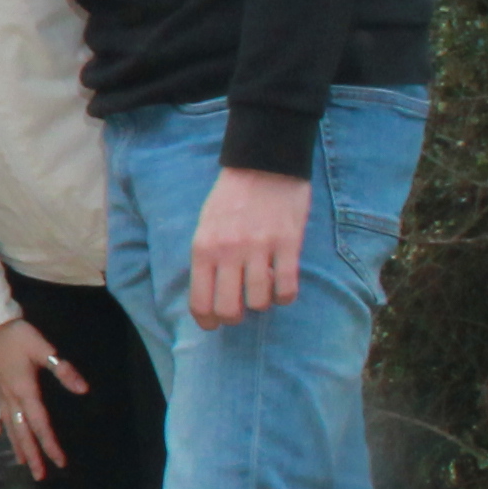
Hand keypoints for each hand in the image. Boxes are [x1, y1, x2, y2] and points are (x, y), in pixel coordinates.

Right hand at [0, 315, 86, 479]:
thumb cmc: (17, 336)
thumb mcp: (43, 348)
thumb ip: (62, 369)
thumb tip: (83, 389)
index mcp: (25, 391)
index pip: (40, 425)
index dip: (50, 444)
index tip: (60, 462)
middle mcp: (11, 399)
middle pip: (23, 433)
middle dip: (32, 455)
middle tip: (40, 477)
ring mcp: (1, 395)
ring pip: (10, 428)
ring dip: (18, 447)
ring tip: (23, 465)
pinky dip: (0, 429)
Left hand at [188, 166, 310, 329]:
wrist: (263, 163)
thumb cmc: (231, 196)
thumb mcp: (205, 225)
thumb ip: (206, 258)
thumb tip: (209, 294)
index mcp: (203, 248)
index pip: (200, 301)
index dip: (207, 321)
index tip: (213, 325)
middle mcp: (228, 251)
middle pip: (229, 309)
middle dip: (234, 317)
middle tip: (240, 309)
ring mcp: (259, 248)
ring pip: (259, 302)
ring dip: (262, 304)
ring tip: (262, 291)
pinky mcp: (288, 244)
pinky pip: (286, 288)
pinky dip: (285, 295)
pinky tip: (282, 286)